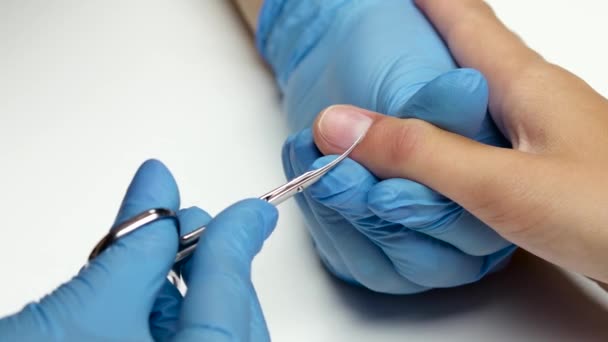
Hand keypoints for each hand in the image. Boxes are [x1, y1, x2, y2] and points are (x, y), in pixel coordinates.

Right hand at [0, 160, 277, 340]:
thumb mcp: (83, 311)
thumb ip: (134, 245)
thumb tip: (160, 188)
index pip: (230, 305)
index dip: (236, 245)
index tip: (252, 212)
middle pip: (228, 323)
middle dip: (214, 266)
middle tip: (195, 223)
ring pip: (205, 336)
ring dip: (187, 288)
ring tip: (165, 244)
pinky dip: (166, 317)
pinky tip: (150, 286)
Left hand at [259, 0, 514, 291]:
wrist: (340, 65)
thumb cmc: (386, 65)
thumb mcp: (410, 75)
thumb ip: (436, 99)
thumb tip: (465, 91)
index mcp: (497, 178)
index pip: (475, 217)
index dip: (426, 206)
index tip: (382, 187)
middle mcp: (467, 222)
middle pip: (437, 257)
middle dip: (375, 215)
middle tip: (333, 174)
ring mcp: (423, 243)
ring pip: (394, 266)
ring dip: (345, 220)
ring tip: (314, 167)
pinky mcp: (379, 251)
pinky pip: (356, 263)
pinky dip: (326, 226)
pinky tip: (307, 182)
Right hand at [312, 0, 607, 283]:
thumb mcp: (500, 183)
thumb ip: (420, 154)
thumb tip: (341, 124)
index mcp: (524, 83)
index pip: (465, 17)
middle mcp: (533, 100)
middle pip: (467, 53)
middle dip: (420, 40)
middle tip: (380, 42)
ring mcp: (541, 134)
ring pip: (473, 100)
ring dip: (431, 96)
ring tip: (392, 100)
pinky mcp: (543, 170)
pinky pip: (483, 140)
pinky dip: (448, 141)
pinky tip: (435, 158)